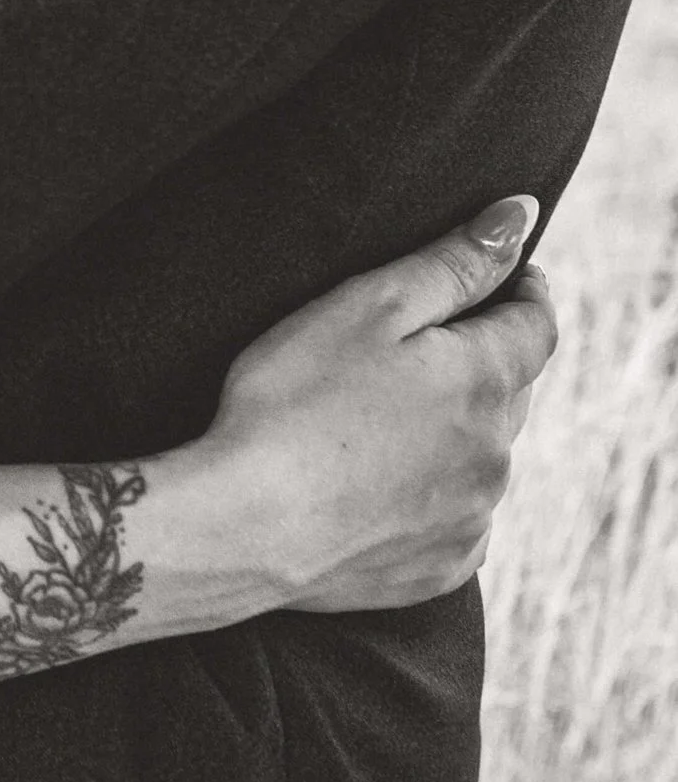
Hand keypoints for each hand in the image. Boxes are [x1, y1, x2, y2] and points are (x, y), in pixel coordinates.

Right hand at [202, 195, 558, 612]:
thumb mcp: (368, 306)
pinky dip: (433, 491)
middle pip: (511, 388)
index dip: (521, 290)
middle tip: (419, 342)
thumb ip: (453, 263)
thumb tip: (520, 216)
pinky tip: (379, 483)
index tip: (501, 273)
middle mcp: (497, 453)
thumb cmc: (294, 401)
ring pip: (484, 453)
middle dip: (481, 358)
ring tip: (384, 415)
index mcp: (484, 380)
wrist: (243, 528)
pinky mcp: (441, 564)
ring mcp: (472, 515)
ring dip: (457, 427)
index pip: (537, 324)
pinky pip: (457, 515)